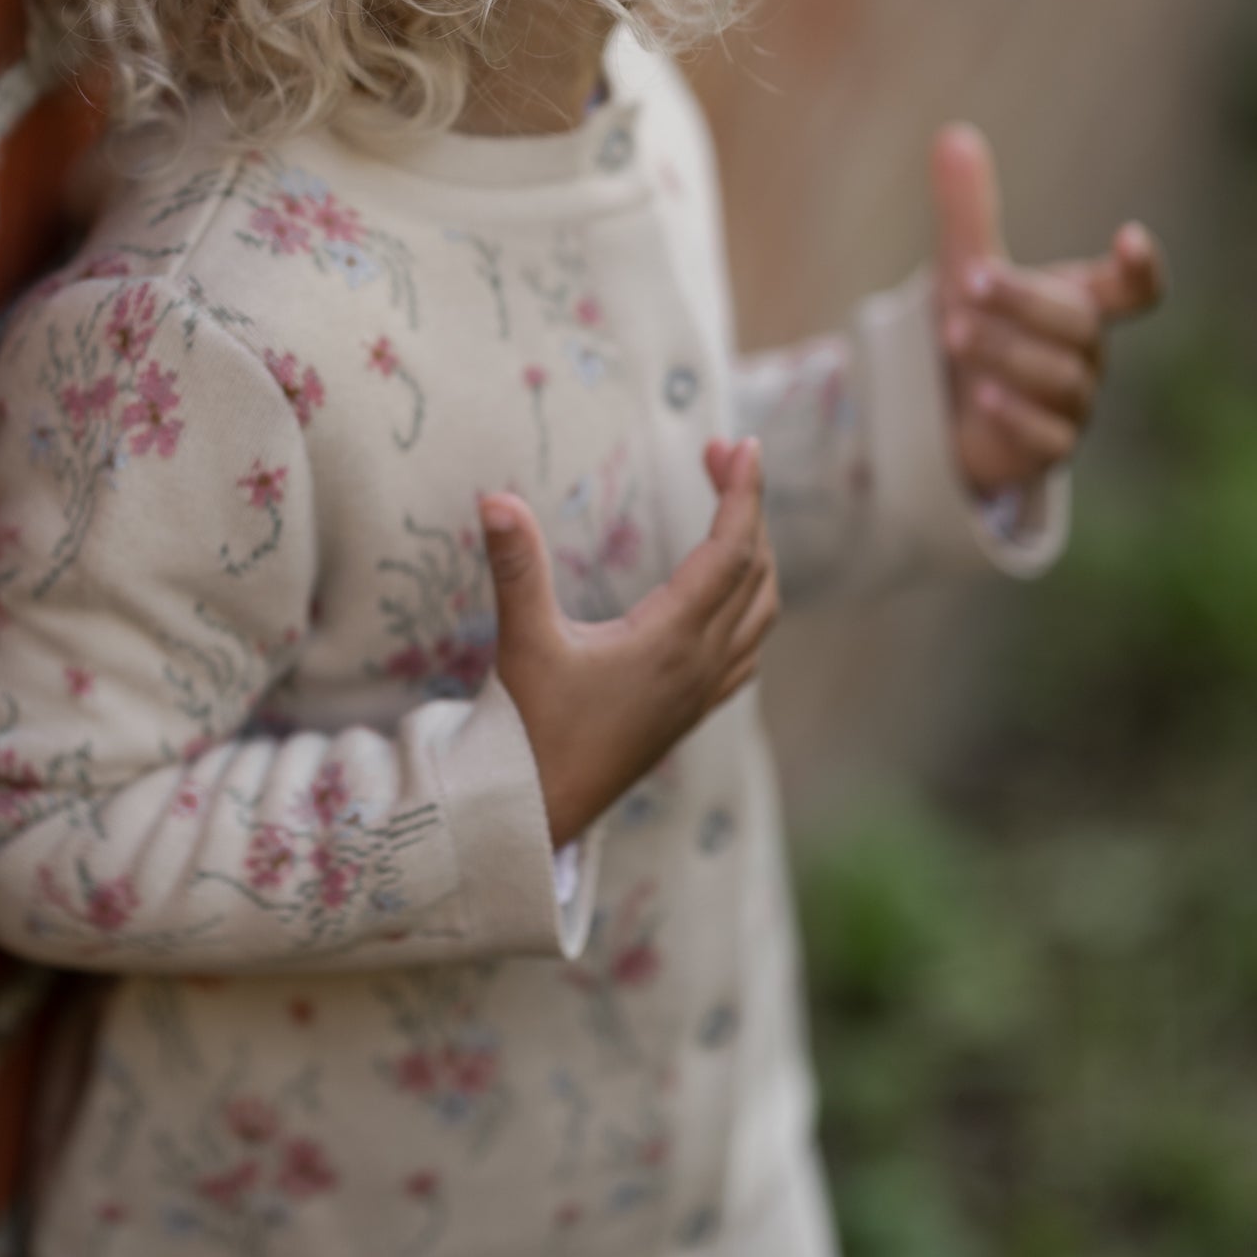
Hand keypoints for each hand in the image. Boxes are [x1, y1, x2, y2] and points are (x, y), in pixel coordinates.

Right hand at [480, 438, 776, 848]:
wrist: (540, 812)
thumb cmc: (531, 731)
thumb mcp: (523, 643)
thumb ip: (517, 569)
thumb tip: (494, 499)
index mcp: (673, 639)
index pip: (730, 550)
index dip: (742, 491)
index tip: (742, 444)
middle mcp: (701, 664)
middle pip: (755, 571)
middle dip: (746, 508)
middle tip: (717, 458)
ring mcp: (702, 691)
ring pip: (761, 611)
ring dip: (757, 555)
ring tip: (730, 514)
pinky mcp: (691, 711)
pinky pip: (748, 649)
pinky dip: (752, 607)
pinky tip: (730, 601)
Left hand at [931, 123, 1165, 497]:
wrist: (952, 413)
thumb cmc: (980, 328)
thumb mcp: (967, 268)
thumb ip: (968, 210)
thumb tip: (953, 135)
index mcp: (1082, 304)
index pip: (1133, 289)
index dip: (1140, 268)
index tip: (1130, 238)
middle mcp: (1088, 354)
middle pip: (1080, 325)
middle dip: (1025, 302)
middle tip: (967, 282)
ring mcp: (1074, 405)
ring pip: (1061, 378)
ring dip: (1007, 352)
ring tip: (953, 333)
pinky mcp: (1048, 450)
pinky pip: (1049, 436)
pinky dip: (1018, 416)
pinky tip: (984, 397)